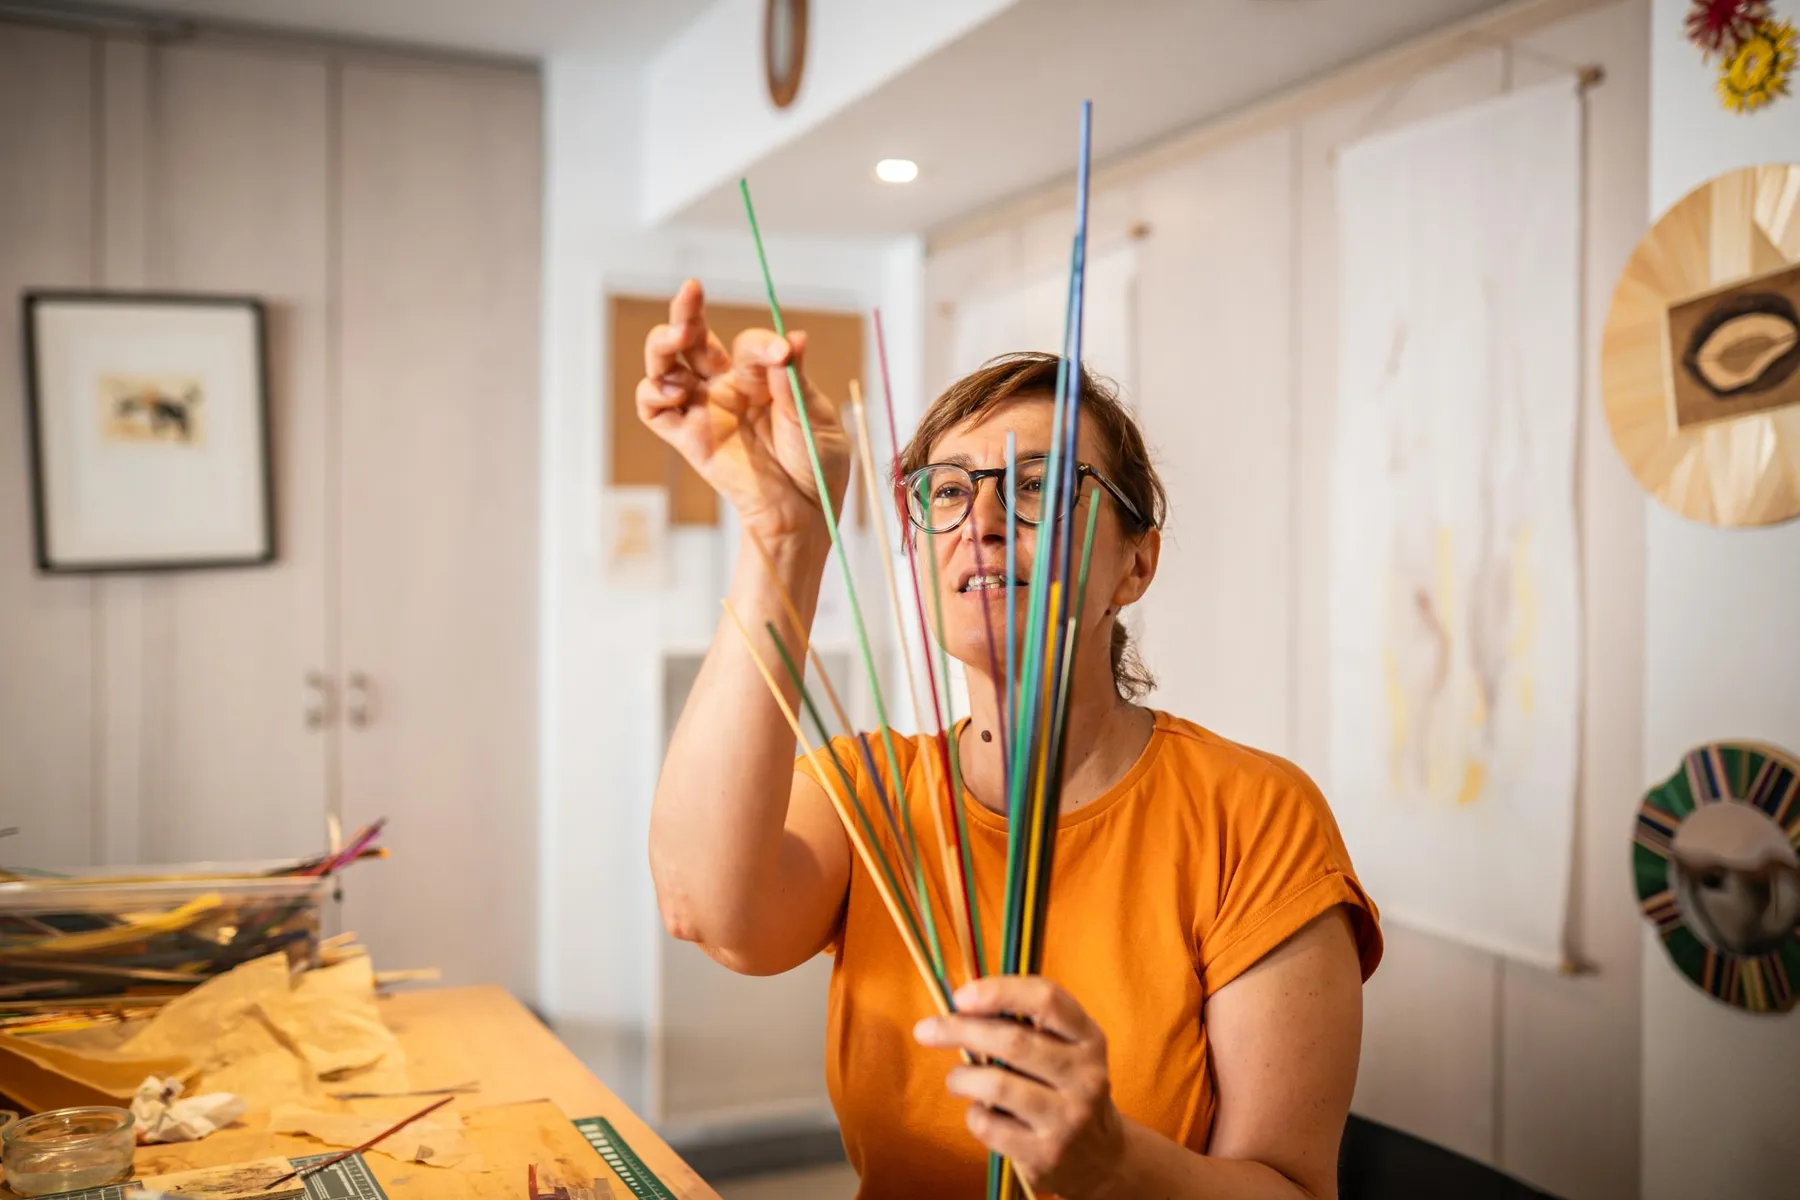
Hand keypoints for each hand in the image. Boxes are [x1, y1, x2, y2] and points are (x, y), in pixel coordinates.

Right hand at [635, 279, 850, 542]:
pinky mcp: (688, 439)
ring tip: (676, 336)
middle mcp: (728, 387)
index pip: (750, 345)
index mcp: (762, 376)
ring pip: (666, 365)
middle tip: (692, 289)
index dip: (763, 343)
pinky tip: (676, 390)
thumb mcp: (815, 418)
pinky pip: (654, 410)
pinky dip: (653, 392)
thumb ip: (795, 383)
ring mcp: (705, 411)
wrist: (806, 513)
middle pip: (695, 338)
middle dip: (687, 310)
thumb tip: (793, 339)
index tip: (783, 353)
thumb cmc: (817, 466)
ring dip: (663, 343)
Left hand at [914, 976, 1126, 1199]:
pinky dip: (973, 1114)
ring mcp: (1068, 1117)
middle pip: (1013, 1041)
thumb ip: (1027, 1022)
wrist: (1101, 1156)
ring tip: (955, 1080)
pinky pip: (990, 1125)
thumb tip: (962, 1004)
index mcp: (1089, 1039)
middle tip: (926, 1030)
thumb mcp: (1066, 1048)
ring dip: (962, 1077)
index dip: (999, 991)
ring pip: (997, 1084)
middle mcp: (1085, 1076)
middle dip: (960, 1030)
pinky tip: (979, 1112)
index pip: (1046, 1000)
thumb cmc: (1065, 1087)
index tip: (961, 996)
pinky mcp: (1046, 1154)